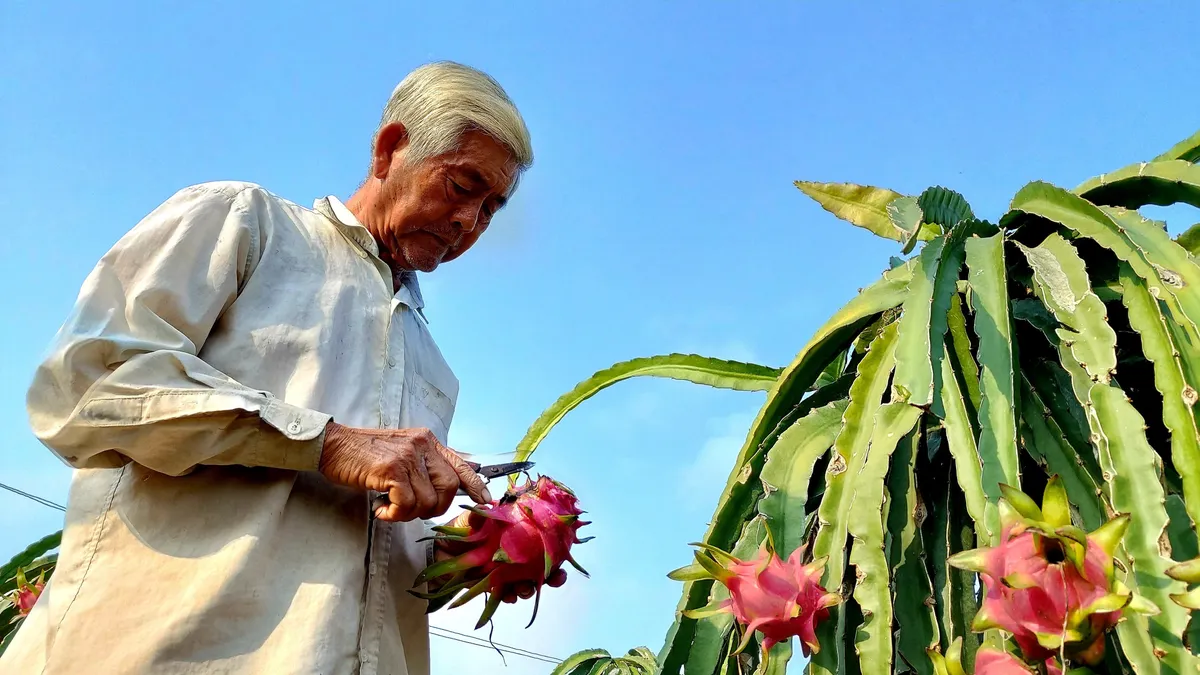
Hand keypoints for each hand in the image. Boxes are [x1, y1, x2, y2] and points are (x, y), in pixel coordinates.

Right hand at [318, 421, 491, 521]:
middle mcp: (422, 445)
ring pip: (427, 500)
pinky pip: (407, 503)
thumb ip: (423, 465)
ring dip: (409, 513)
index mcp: (427, 441)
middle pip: (449, 487)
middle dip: (434, 508)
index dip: (476, 485)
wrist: (333, 446)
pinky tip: (381, 509)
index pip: (461, 464)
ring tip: (390, 508)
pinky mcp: (391, 470)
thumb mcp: (401, 452)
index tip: (484, 501)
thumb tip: (446, 488)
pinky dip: (395, 514)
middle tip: (411, 511)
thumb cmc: (364, 455)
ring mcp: (407, 456)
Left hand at [430, 510, 567, 602]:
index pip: (540, 541)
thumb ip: (479, 517)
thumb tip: (485, 511)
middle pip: (540, 565)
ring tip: (524, 589)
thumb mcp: (468, 521)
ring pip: (527, 582)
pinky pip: (508, 594)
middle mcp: (513, 553)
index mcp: (513, 534)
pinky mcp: (494, 585)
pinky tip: (508, 596)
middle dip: (551, 574)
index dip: (554, 548)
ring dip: (530, 588)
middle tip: (555, 579)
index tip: (562, 553)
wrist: (436, 555)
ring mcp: (505, 570)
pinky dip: (510, 596)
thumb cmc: (457, 534)